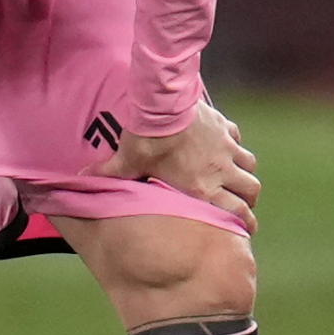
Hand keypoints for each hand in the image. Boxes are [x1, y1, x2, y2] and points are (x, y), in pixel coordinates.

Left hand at [116, 103, 259, 218]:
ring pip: (249, 165)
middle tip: (246, 205)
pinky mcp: (224, 126)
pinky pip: (237, 138)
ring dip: (246, 173)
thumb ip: (109, 173)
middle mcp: (220, 170)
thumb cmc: (146, 139)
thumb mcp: (127, 161)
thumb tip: (82, 180)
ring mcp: (225, 147)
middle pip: (250, 190)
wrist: (163, 105)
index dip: (246, 222)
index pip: (235, 211)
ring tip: (240, 178)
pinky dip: (235, 144)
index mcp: (202, 189)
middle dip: (250, 201)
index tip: (248, 229)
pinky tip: (227, 144)